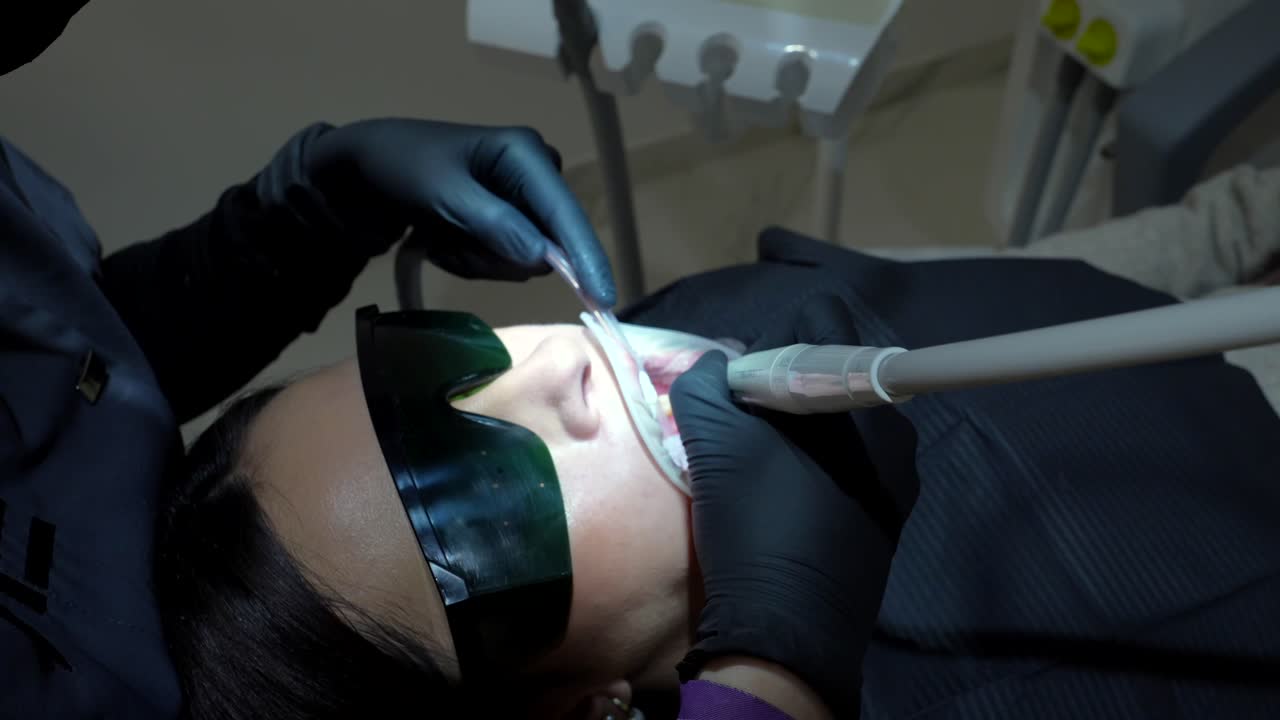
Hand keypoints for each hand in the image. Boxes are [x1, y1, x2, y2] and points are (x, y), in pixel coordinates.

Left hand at [305, 118, 615, 305]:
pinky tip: (442, 237)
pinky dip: (469, 259)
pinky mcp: (507, 222)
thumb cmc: (402, 168)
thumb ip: (494, 225)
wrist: (363, 170)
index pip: (566, 215)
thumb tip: (543, 258)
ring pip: (523, 260)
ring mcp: (522, 201)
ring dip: (476, 259)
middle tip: (447, 238)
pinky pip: (504, 261)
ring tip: (439, 233)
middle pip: (546, 245)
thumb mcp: (443, 195)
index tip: (602, 299)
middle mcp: (535, 176)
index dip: (585, 258)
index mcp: (526, 155)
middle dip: (495, 256)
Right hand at [668, 296, 918, 716]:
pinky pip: (854, 459)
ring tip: (763, 464)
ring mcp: (901, 472)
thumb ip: (706, 382)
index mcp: (858, 396)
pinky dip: (819, 461)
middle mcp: (894, 425)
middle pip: (833, 370)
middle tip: (746, 424)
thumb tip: (717, 367)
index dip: (772, 339)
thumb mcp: (712, 441)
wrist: (789, 624)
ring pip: (843, 417)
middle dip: (785, 384)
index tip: (745, 384)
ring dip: (802, 424)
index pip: (821, 320)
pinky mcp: (892, 509)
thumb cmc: (754, 522)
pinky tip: (787, 497)